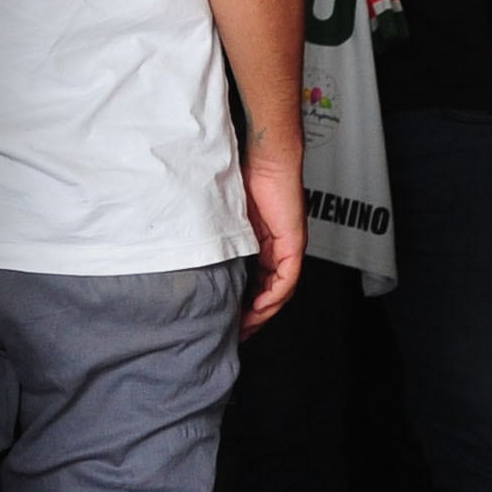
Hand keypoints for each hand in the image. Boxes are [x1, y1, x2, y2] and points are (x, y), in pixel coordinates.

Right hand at [239, 141, 306, 334]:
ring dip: (263, 312)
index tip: (230, 319)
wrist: (268, 158)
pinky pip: (287, 279)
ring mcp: (288, 248)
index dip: (246, 305)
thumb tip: (198, 251)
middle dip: (254, 317)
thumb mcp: (228, 216)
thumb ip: (221, 236)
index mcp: (265, 246)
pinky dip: (273, 296)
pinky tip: (259, 307)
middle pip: (271, 294)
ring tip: (246, 326)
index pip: (259, 284)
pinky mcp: (293, 243)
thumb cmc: (248, 179)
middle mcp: (280, 250)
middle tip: (237, 333)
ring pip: (280, 292)